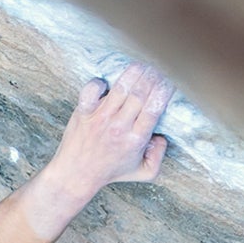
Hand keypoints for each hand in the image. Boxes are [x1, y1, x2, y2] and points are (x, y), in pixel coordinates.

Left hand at [19, 63, 173, 238]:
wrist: (76, 175)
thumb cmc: (110, 170)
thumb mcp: (142, 172)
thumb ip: (159, 157)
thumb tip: (161, 136)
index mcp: (136, 139)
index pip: (155, 107)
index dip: (164, 89)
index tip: (167, 82)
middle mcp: (119, 127)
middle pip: (141, 92)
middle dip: (153, 76)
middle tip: (156, 70)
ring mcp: (100, 119)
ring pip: (121, 87)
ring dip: (133, 72)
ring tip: (140, 67)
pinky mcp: (84, 113)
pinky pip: (91, 90)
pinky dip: (99, 82)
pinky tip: (106, 83)